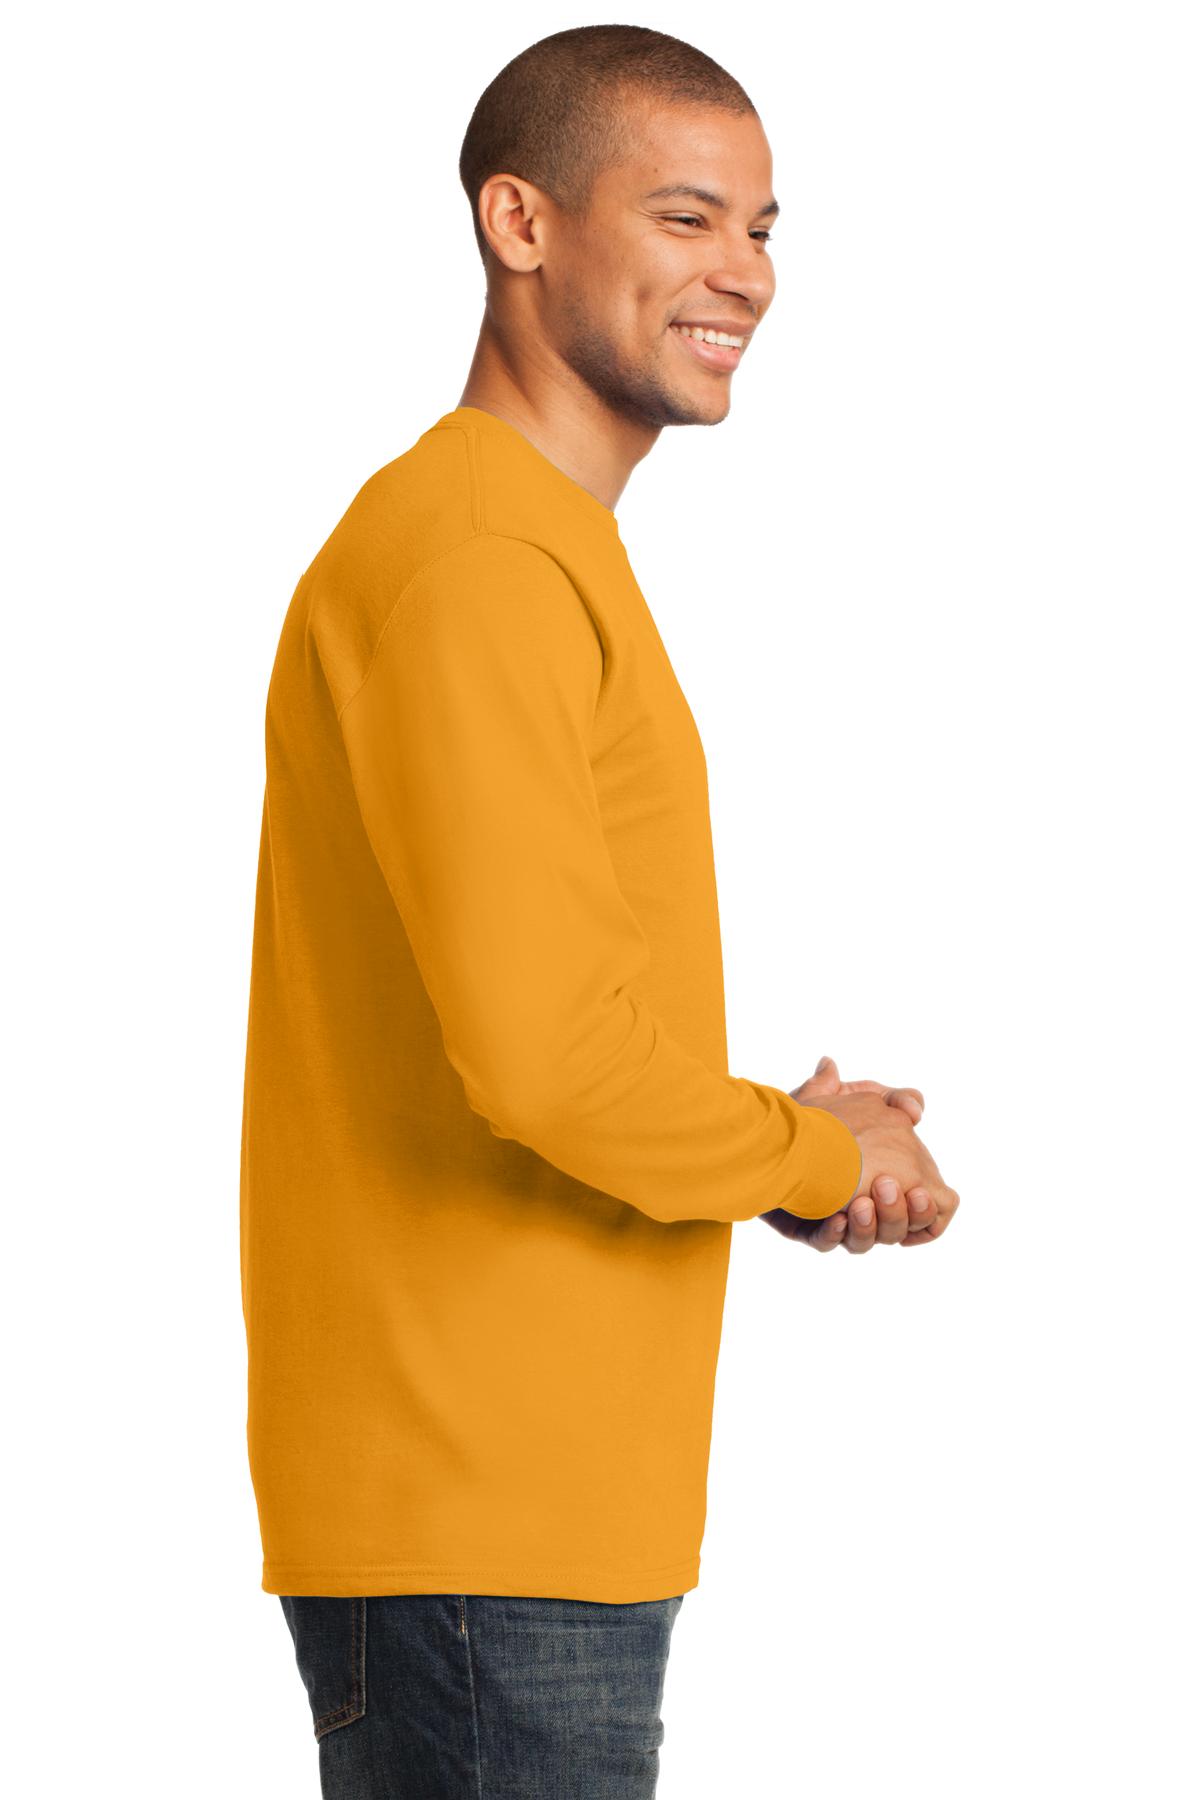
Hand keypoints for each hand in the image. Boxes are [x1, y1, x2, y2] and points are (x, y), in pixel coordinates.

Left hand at [758, 1054, 957, 1249]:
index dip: (929, 1209)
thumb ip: (892, 1099)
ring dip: (869, 1226)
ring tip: (860, 1203)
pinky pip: (824, 1242)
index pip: (922, 1208)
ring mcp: (836, 1217)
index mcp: (886, 1181)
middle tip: (887, 1187)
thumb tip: (918, 1108)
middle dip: (900, 1215)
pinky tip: (835, 1217)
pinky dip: (833, 1233)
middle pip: (897, 1229)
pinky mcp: (806, 1225)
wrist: (764, 1125)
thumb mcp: (855, 1096)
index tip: (920, 1192)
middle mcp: (865, 1204)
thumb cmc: (813, 1113)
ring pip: (865, 1241)